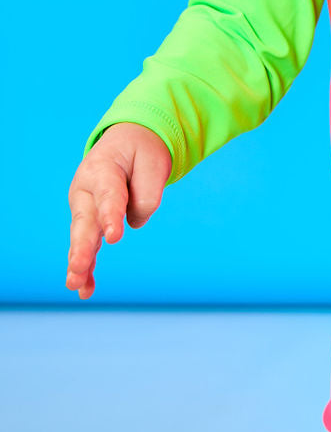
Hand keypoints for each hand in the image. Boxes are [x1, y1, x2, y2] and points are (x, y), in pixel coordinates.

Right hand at [66, 123, 170, 299]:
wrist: (126, 141)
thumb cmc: (140, 150)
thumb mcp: (153, 160)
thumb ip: (147, 191)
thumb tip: (134, 222)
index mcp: (102, 168)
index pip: (109, 196)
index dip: (111, 216)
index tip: (114, 237)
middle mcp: (86, 189)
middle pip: (85, 221)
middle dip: (81, 247)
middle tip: (78, 268)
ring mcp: (84, 206)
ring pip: (82, 237)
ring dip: (79, 262)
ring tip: (76, 285)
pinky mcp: (89, 220)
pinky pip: (87, 244)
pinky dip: (86, 266)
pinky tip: (84, 289)